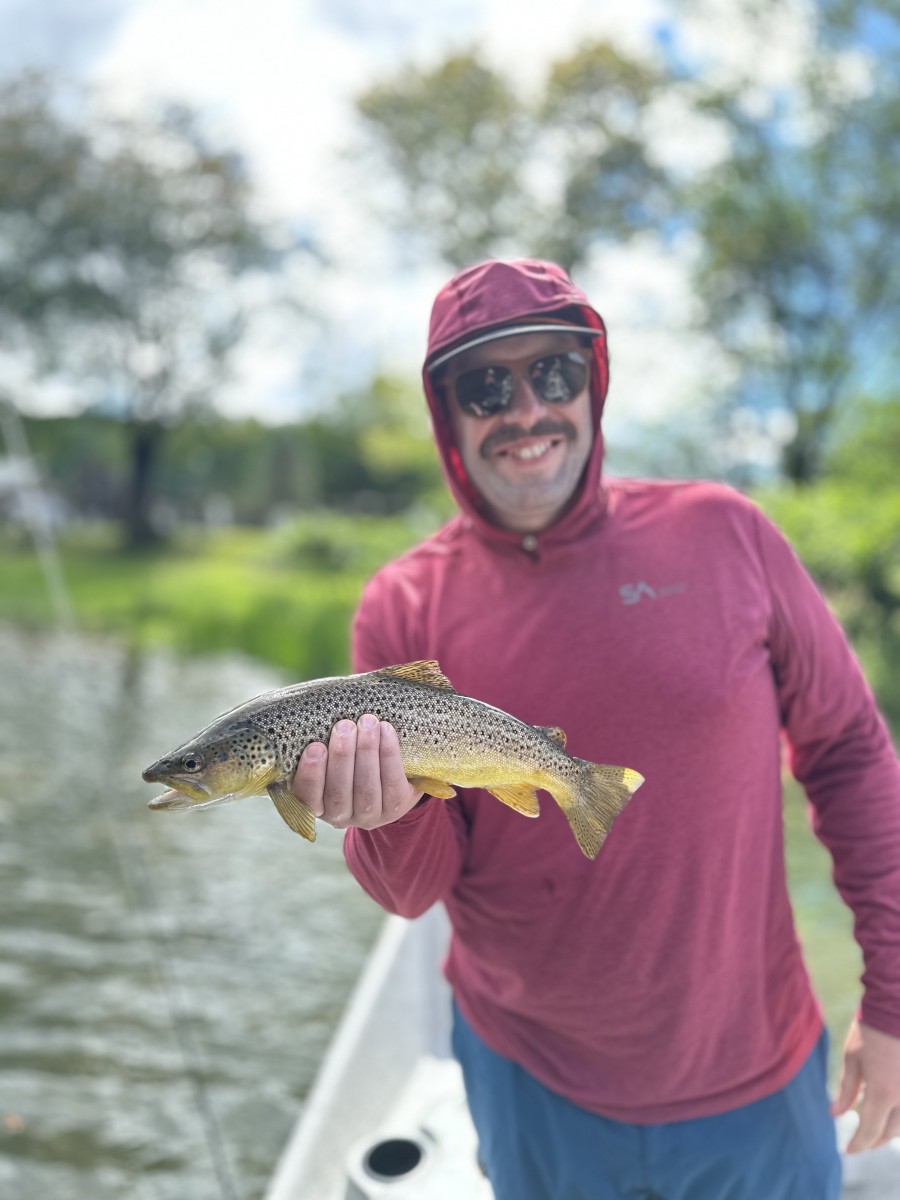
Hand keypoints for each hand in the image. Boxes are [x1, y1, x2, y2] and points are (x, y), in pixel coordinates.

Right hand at [291, 715, 423, 830]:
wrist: (391, 776)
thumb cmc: (351, 757)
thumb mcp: (331, 754)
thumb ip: (323, 741)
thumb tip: (320, 710)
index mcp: (316, 804)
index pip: (307, 797)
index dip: (310, 775)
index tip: (315, 747)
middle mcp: (340, 815)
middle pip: (338, 793)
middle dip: (342, 757)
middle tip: (344, 726)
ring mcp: (369, 816)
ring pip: (366, 789)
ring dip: (366, 753)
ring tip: (367, 723)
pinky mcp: (395, 807)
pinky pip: (392, 783)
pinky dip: (389, 755)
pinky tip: (386, 731)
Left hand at [832, 1018, 899, 1151]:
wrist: (896, 1009)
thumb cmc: (871, 1032)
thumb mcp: (853, 1059)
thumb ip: (846, 1090)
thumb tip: (835, 1114)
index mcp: (884, 1093)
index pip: (871, 1130)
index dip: (859, 1144)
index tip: (847, 1150)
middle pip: (891, 1132)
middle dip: (874, 1140)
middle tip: (860, 1142)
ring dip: (889, 1131)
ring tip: (874, 1130)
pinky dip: (898, 1118)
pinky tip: (888, 1114)